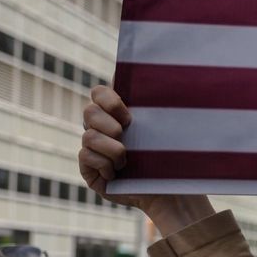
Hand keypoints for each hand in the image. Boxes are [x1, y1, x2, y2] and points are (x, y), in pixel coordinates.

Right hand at [79, 87, 213, 234]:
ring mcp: (92, 149)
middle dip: (109, 123)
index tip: (129, 115)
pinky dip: (105, 163)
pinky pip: (86, 156)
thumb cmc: (169, 156)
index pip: (99, 92)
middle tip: (127, 134)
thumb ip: (153, 102)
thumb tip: (152, 66)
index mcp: (116, 113)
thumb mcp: (163, 127)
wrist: (170, 190)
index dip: (108, 99)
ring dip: (112, 148)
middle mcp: (100, 128)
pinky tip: (118, 172)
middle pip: (89, 111)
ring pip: (88, 136)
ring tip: (127, 159)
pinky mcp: (88, 169)